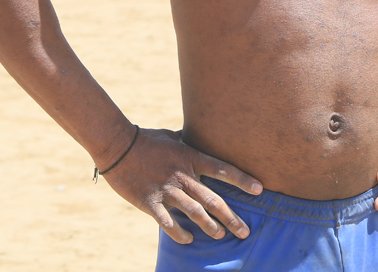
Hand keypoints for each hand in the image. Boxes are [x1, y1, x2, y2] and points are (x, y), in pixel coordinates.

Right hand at [102, 128, 261, 243]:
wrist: (117, 144)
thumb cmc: (146, 139)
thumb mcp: (172, 137)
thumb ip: (188, 143)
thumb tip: (197, 139)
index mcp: (191, 157)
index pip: (222, 170)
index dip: (242, 180)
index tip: (260, 190)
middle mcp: (183, 175)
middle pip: (213, 199)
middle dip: (231, 217)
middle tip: (245, 232)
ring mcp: (167, 189)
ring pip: (195, 212)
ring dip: (210, 227)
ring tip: (221, 236)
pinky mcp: (150, 201)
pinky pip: (167, 222)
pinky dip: (179, 232)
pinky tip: (188, 240)